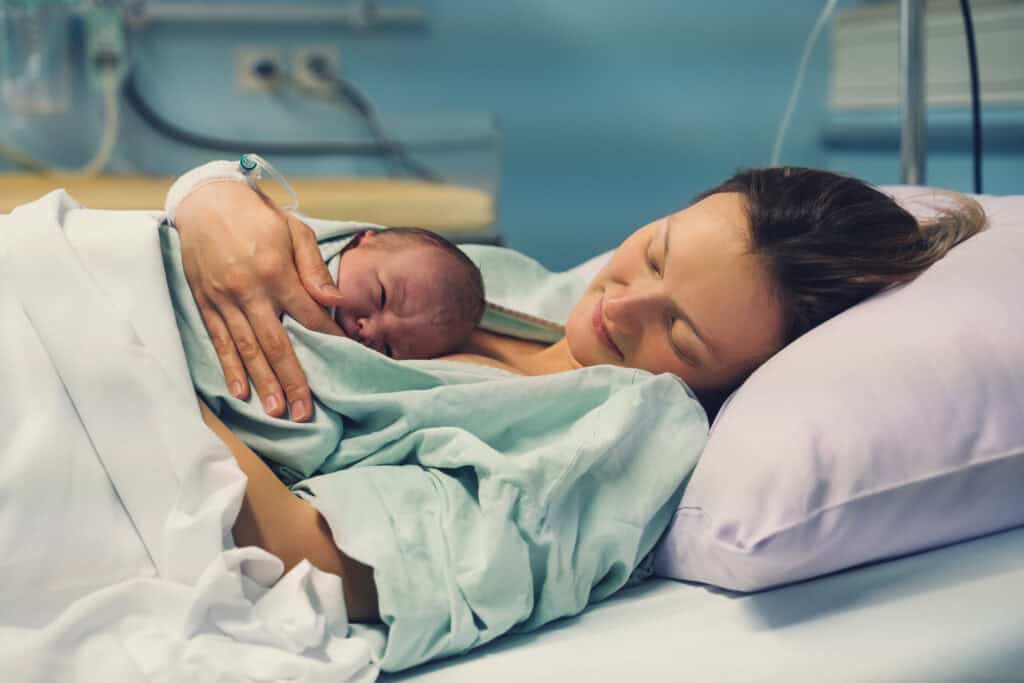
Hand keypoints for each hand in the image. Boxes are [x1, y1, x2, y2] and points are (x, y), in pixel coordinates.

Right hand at [175, 181, 345, 420]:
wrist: (206, 200)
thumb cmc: (257, 216)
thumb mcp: (294, 231)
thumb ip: (314, 268)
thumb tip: (335, 302)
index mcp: (276, 271)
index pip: (308, 316)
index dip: (328, 339)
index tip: (344, 361)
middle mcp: (249, 290)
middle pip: (275, 344)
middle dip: (292, 380)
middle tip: (305, 411)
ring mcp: (223, 299)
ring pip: (246, 349)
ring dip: (262, 383)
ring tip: (276, 411)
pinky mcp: (205, 303)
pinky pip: (219, 341)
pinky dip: (230, 367)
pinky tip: (240, 391)